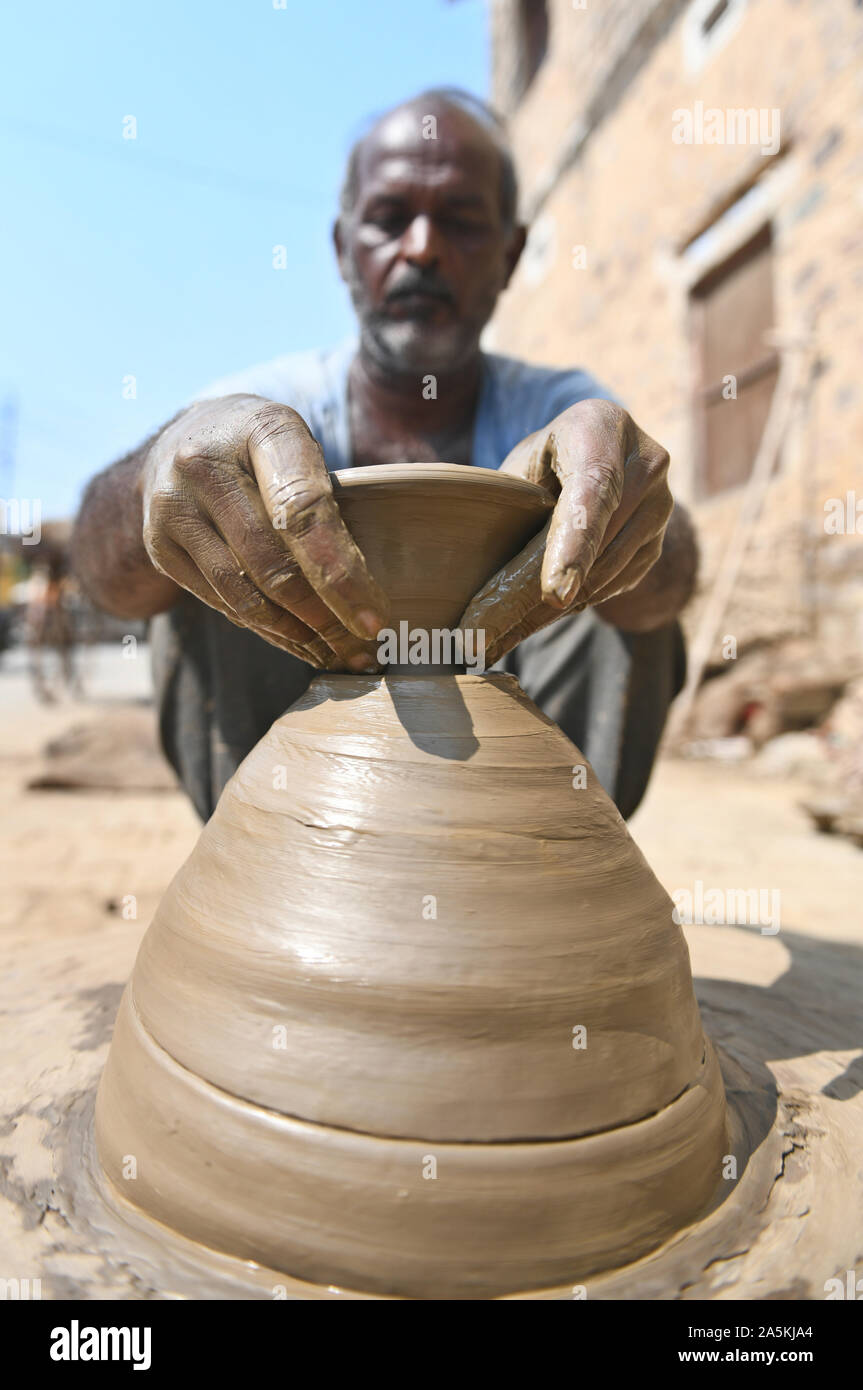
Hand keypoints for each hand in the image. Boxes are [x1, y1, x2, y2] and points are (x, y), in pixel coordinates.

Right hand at [140, 394, 387, 668]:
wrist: (179, 439)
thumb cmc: (262, 449)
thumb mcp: (299, 445)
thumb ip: (326, 500)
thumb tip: (365, 593)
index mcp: (260, 430)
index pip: (303, 511)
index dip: (339, 573)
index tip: (372, 619)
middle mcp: (204, 465)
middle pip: (271, 563)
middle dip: (323, 618)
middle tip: (362, 652)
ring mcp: (173, 508)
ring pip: (243, 593)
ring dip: (295, 634)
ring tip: (335, 655)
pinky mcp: (160, 546)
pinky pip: (221, 602)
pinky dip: (264, 628)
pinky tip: (298, 642)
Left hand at [458, 399, 673, 664]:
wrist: (593, 451)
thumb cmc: (542, 461)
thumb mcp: (521, 467)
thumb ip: (510, 501)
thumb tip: (462, 563)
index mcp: (602, 429)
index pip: (594, 491)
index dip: (574, 544)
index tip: (555, 594)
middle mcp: (646, 465)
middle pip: (598, 544)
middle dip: (539, 596)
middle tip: (483, 636)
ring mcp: (660, 507)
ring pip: (605, 575)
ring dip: (549, 612)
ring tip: (495, 637)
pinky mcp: (656, 545)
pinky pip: (613, 587)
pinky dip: (571, 604)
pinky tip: (531, 619)